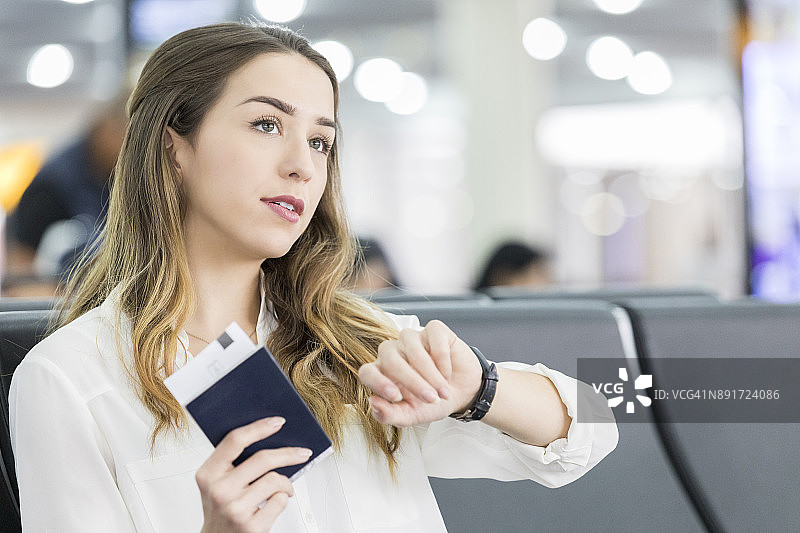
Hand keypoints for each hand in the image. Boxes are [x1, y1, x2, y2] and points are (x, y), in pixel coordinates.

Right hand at [196, 417, 311, 532]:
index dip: (259, 428)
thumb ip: (234, 462)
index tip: (278, 422)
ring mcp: (235, 509)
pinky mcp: (251, 526)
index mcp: (208, 474)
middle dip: (289, 454)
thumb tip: (271, 439)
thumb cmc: (221, 509)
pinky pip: (280, 500)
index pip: (235, 440)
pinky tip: (275, 503)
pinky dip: (283, 499)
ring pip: (275, 480)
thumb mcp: (217, 483)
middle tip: (303, 452)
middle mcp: (219, 491)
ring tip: (284, 488)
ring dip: (286, 483)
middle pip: (263, 459)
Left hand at [358, 320, 482, 426]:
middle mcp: (393, 352)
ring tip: (443, 392)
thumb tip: (373, 404)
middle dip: (413, 382)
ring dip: (431, 374)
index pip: (367, 372)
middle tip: (431, 399)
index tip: (396, 397)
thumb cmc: (432, 402)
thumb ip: (390, 415)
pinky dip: (442, 358)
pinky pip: (433, 338)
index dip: (378, 383)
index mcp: (382, 373)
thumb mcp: (412, 416)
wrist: (462, 392)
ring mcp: (412, 339)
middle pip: (391, 360)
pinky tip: (447, 373)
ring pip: (413, 350)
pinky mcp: (433, 330)